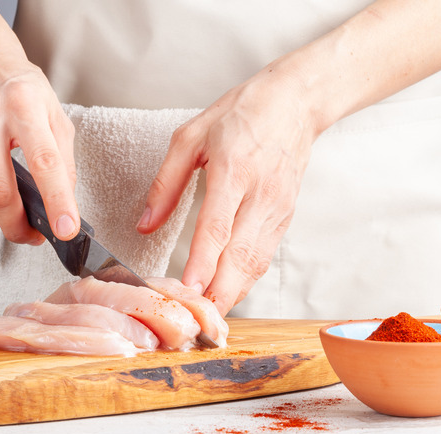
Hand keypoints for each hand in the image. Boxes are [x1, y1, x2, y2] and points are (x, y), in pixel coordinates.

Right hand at [0, 43, 78, 243]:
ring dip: (1, 217)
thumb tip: (64, 202)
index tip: (66, 229)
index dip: (57, 202)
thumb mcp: (56, 114)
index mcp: (24, 105)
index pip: (45, 164)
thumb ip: (64, 159)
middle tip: (33, 236)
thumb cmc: (21, 87)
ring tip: (18, 215)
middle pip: (0, 191)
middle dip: (18, 226)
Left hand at [137, 65, 320, 314]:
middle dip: (220, 293)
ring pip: (256, 262)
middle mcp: (260, 194)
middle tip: (197, 321)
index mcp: (234, 170)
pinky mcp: (286, 216)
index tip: (187, 290)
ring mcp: (278, 208)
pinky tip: (228, 292)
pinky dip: (246, 279)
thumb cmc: (241, 114)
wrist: (295, 104)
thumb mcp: (191, 137)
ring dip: (234, 293)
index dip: (202, 262)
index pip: (217, 226)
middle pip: (241, 256)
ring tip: (209, 316)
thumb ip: (167, 183)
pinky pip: (265, 256)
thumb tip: (145, 223)